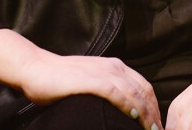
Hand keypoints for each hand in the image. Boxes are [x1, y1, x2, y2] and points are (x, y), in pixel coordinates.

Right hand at [19, 51, 161, 129]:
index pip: (144, 87)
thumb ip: (107, 92)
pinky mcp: (92, 80)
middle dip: (154, 113)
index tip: (155, 125)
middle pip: (144, 91)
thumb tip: (121, 112)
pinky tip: (135, 118)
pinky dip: (129, 106)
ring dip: (146, 114)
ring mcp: (103, 72)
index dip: (153, 107)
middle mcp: (113, 67)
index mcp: (115, 66)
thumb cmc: (60, 80)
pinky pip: (117, 94)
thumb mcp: (90, 82)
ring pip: (135, 93)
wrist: (36, 68)